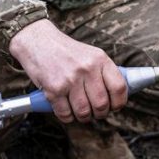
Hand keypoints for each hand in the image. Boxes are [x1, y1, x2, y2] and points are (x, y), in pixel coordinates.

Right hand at [9, 19, 127, 122]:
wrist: (38, 41)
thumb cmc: (67, 51)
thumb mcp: (92, 54)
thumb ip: (104, 72)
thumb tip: (118, 95)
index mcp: (100, 59)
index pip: (119, 87)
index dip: (119, 102)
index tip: (115, 106)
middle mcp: (87, 69)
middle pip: (102, 104)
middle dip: (100, 113)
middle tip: (96, 112)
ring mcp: (70, 80)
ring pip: (84, 112)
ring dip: (84, 117)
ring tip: (82, 112)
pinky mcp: (53, 89)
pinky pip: (65, 114)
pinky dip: (68, 117)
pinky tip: (67, 110)